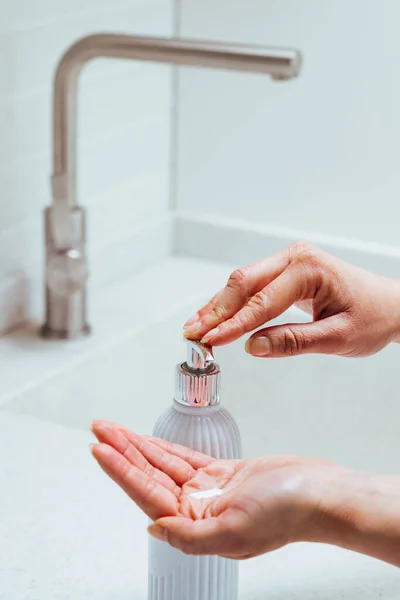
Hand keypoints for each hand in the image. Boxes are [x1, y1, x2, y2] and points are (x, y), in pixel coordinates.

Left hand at [90, 420, 334, 557]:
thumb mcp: (232, 531)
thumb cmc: (284, 513)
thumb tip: (152, 528)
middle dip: (123, 451)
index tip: (101, 450)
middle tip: (100, 429)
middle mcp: (198, 509)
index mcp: (195, 526)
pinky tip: (148, 441)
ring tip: (114, 429)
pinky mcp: (224, 472)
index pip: (147, 493)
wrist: (317, 492)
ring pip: (164, 463)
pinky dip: (166, 447)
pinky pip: (186, 457)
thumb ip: (188, 536)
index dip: (121, 470)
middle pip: (149, 475)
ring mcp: (210, 489)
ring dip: (139, 445)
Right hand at [183, 242, 399, 357]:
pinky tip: (214, 316)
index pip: (261, 301)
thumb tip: (252, 347)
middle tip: (192, 334)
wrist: (388, 306)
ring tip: (195, 327)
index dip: (233, 325)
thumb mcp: (337, 338)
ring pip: (242, 282)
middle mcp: (295, 258)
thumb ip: (293, 342)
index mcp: (309, 269)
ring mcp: (288, 262)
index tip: (210, 341)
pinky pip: (252, 285)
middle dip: (216, 311)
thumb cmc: (371, 317)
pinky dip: (231, 303)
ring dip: (218, 306)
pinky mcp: (285, 271)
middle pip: (243, 282)